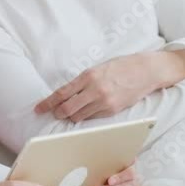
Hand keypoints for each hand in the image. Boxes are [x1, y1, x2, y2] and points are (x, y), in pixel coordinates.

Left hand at [35, 50, 184, 121]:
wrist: (146, 71)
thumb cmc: (120, 67)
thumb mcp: (97, 69)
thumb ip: (82, 81)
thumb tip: (66, 94)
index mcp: (88, 76)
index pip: (61, 93)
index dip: (47, 103)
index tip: (39, 109)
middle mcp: (95, 90)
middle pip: (67, 109)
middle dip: (58, 113)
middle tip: (54, 113)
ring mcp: (104, 102)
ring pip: (79, 116)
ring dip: (72, 116)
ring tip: (71, 113)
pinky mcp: (113, 110)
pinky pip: (93, 118)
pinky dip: (86, 117)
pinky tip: (86, 112)